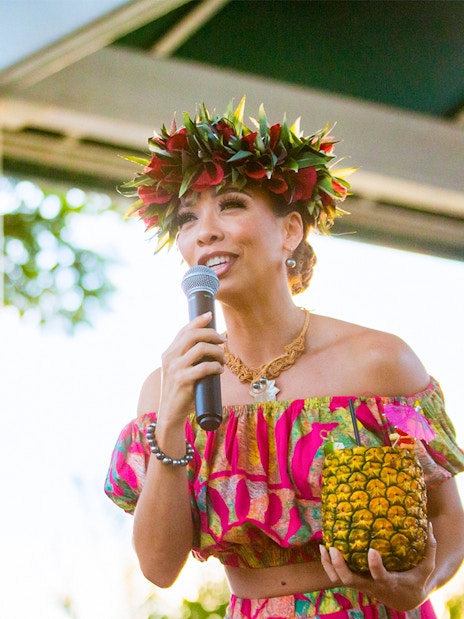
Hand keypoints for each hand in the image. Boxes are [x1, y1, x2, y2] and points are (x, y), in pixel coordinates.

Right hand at [158, 312, 224, 424]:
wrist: (170, 413)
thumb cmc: (180, 391)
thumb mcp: (179, 370)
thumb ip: (188, 358)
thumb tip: (210, 345)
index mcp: (168, 353)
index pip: (183, 330)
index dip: (198, 320)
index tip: (210, 315)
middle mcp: (170, 358)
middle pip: (193, 334)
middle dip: (212, 334)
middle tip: (223, 341)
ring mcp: (175, 369)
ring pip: (201, 348)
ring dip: (217, 351)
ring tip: (223, 359)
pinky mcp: (183, 380)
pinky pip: (205, 367)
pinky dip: (216, 366)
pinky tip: (220, 370)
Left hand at [319, 522, 436, 610]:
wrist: (406, 600)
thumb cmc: (416, 580)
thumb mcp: (426, 568)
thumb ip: (429, 548)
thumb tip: (430, 524)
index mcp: (389, 582)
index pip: (379, 576)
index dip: (374, 565)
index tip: (371, 550)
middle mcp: (371, 585)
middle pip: (351, 580)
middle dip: (340, 565)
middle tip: (333, 548)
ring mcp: (361, 584)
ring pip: (339, 579)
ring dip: (329, 565)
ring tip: (325, 546)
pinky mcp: (355, 581)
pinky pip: (336, 576)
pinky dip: (328, 565)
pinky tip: (324, 548)